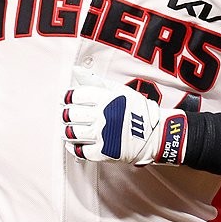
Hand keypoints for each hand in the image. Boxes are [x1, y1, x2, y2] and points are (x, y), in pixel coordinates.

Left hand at [62, 69, 186, 165]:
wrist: (154, 134)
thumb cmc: (136, 110)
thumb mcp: (118, 89)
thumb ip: (95, 80)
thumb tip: (75, 69)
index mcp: (106, 98)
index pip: (76, 96)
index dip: (68, 97)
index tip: (67, 100)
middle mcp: (103, 116)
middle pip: (71, 114)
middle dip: (66, 114)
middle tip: (67, 115)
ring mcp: (103, 135)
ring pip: (72, 133)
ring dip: (66, 131)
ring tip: (68, 129)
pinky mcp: (103, 152)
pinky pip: (80, 151)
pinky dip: (73, 147)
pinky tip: (74, 143)